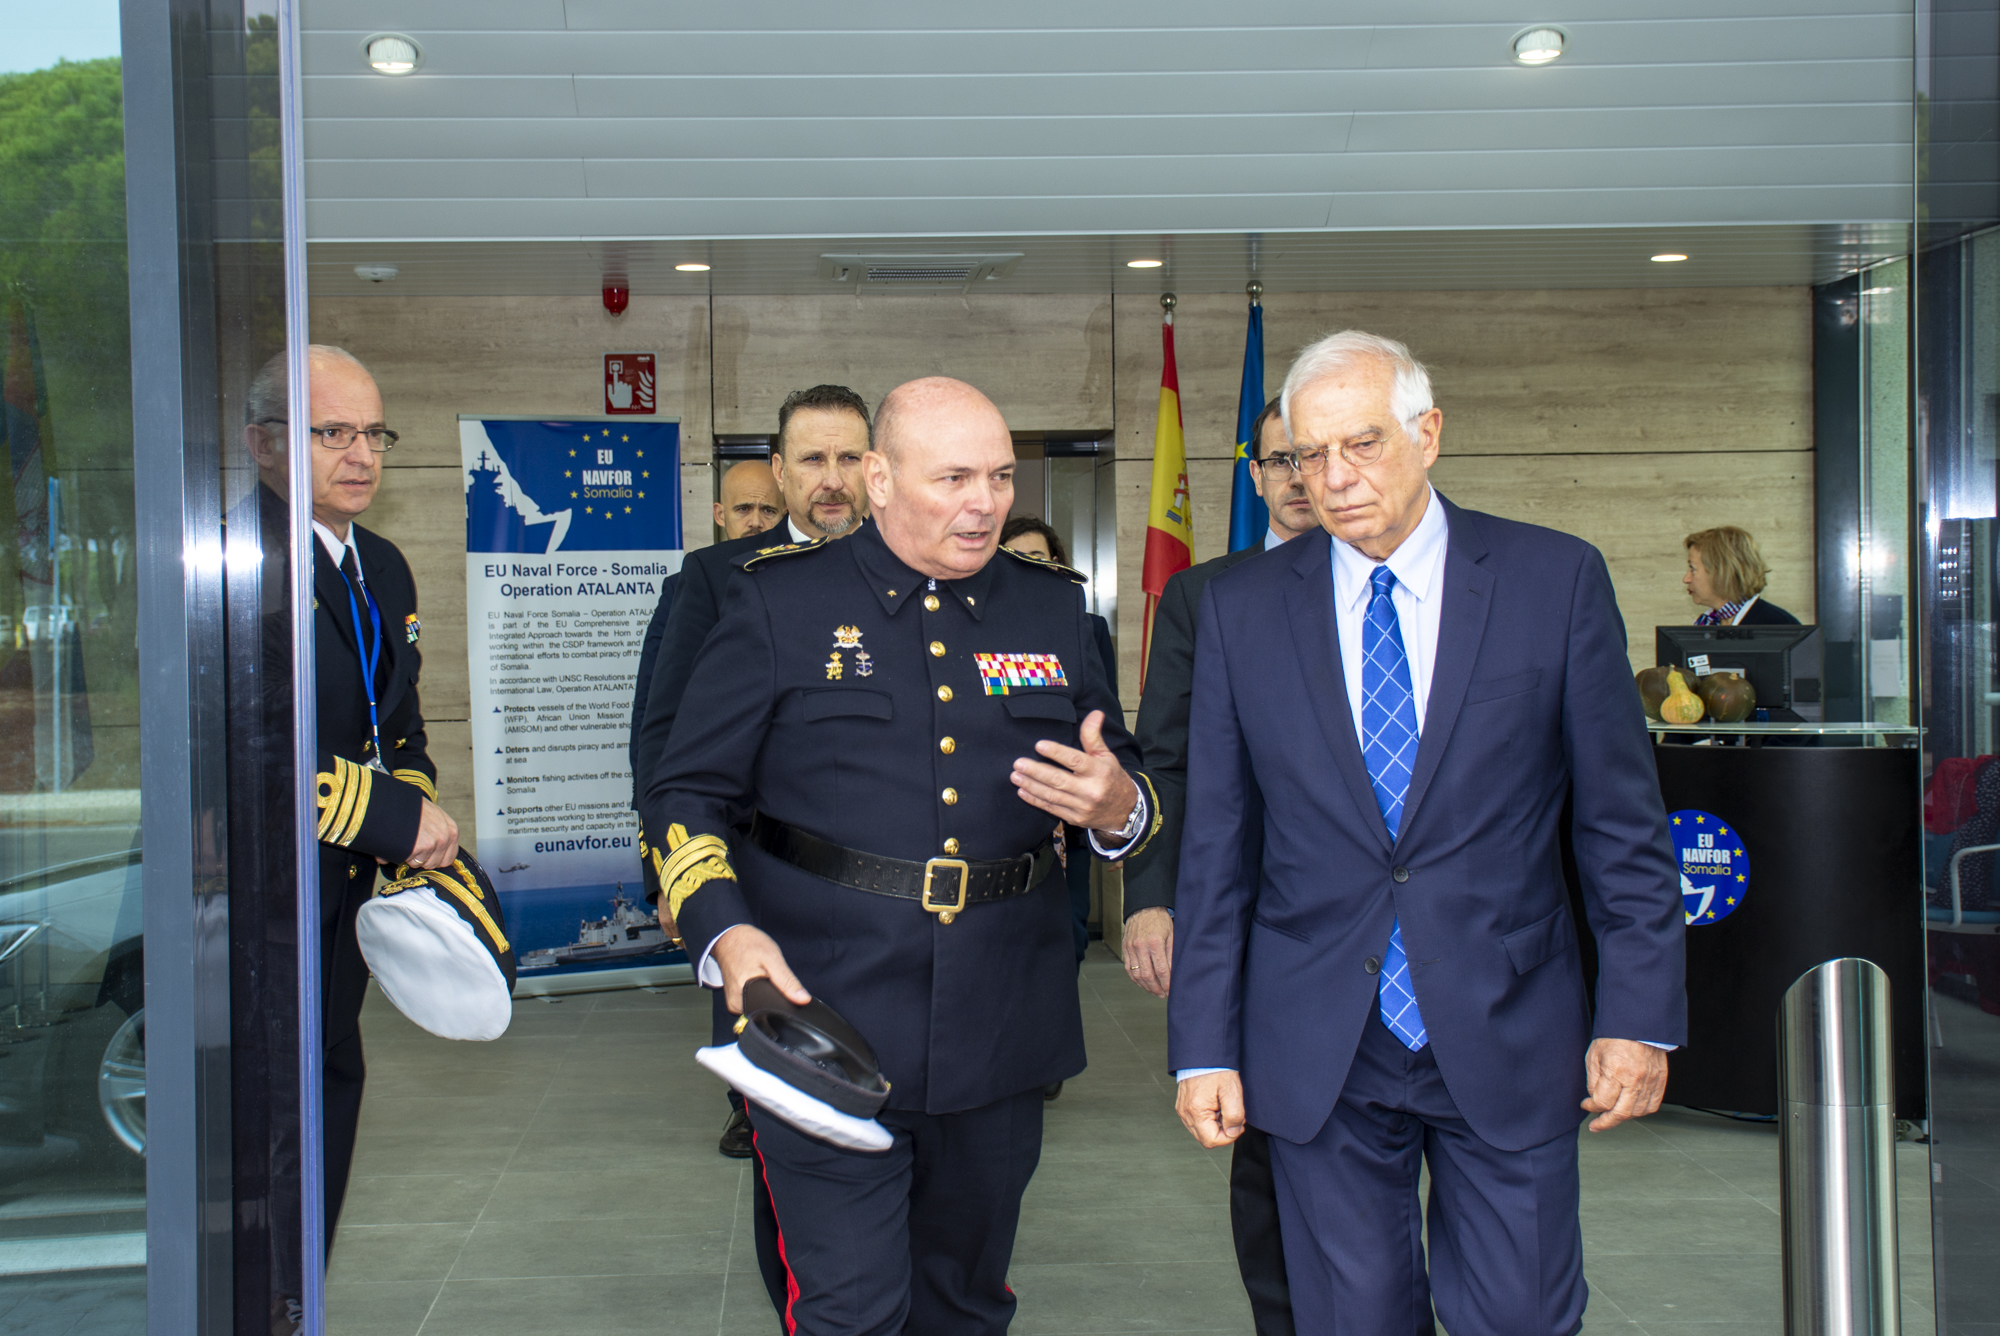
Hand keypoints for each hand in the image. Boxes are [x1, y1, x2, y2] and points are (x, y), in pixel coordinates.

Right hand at [404, 799, 458, 869]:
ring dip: (412, 857)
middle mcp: (445, 837)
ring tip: (406, 841)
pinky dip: (402, 855)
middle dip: (422, 858)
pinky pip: (409, 861)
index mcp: (451, 830)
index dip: (435, 858)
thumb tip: (431, 852)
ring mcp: (432, 843)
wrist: (395, 800)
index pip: (449, 858)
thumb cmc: (412, 807)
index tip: (426, 854)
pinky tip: (400, 842)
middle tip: (413, 844)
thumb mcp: (433, 814)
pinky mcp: (418, 848)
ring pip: (421, 863)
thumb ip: (437, 831)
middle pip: (434, 863)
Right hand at [709, 925, 810, 1014]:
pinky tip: (759, 982)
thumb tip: (803, 1000)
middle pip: (766, 1010)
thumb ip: (788, 982)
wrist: (729, 938)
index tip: (786, 987)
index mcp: (744, 994)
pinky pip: (754, 1004)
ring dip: (768, 996)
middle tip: (772, 977)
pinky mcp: (735, 1003)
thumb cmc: (748, 944)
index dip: (785, 1002)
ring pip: (760, 1008)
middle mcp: (736, 1004)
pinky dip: (760, 995)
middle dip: (776, 998)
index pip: (773, 1010)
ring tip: (764, 978)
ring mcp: (734, 1005)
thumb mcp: (772, 959)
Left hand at [1011, 709, 1140, 833]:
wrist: (1125, 811)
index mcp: (1099, 771)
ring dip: (1031, 785)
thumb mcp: (1106, 756)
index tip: (1039, 745)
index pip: (1075, 760)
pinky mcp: (1075, 818)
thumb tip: (1094, 713)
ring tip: (1015, 776)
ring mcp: (1082, 807)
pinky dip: (1036, 800)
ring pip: (1052, 796)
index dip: (1056, 752)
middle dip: (1036, 771)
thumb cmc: (1112, 778)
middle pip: (1059, 780)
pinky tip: (1023, 791)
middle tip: (1018, 763)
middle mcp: (1090, 790)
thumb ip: (1094, 736)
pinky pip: (1052, 808)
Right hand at [1123, 907, 1172, 996]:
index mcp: (1155, 943)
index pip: (1161, 970)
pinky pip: (1128, 969)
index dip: (1166, 983)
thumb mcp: (1172, 935)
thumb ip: (1172, 955)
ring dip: (1145, 986)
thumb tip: (1173, 974)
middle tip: (1162, 994)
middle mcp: (1141, 946)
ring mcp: (1130, 948)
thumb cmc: (1160, 921)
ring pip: (1136, 975)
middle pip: (1147, 975)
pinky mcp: (1125, 948)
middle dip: (1156, 988)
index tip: (1170, 990)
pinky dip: (1135, 979)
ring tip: (1154, 991)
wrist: (1144, 908)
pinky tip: (1143, 983)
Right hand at [1176, 1071, 1245, 1147]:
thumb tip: (1233, 1132)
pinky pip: (1197, 1122)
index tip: (1238, 1123)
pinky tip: (1215, 1105)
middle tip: (1231, 1113)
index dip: (1229, 1136)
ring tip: (1222, 1107)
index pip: (1212, 1141)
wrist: (1203, 1053)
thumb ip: (1234, 1116)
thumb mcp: (1232, 1091)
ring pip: (1202, 1131)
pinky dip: (1209, 1118)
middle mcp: (1185, 1113)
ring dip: (1216, 1125)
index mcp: (1196, 1111)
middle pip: (1206, 1138)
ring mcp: (1183, 1110)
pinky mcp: (1184, 1106)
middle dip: (1222, 1131)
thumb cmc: (1216, 1068)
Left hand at [1581, 1038, 1668, 1131]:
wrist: (1639, 1025)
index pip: (1602, 1102)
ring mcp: (1650, 1082)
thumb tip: (1594, 1099)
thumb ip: (1593, 1080)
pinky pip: (1652, 1106)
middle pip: (1621, 1113)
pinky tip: (1630, 1110)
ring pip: (1637, 1112)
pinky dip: (1640, 1112)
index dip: (1591, 1106)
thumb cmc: (1615, 1037)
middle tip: (1596, 1124)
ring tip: (1612, 1115)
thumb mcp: (1594, 1055)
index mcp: (1616, 1071)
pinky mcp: (1660, 1081)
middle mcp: (1635, 1079)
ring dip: (1622, 1117)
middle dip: (1605, 1122)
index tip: (1586, 1104)